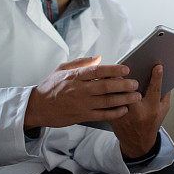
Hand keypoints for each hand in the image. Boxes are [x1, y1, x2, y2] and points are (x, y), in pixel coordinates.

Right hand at [25, 56, 140, 128]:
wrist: (37, 107)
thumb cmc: (50, 86)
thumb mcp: (62, 69)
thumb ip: (81, 62)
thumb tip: (99, 57)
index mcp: (75, 76)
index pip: (97, 71)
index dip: (113, 70)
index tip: (126, 69)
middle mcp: (79, 90)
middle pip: (105, 87)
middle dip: (123, 85)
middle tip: (135, 83)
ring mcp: (81, 104)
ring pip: (106, 102)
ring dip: (123, 99)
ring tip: (135, 96)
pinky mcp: (81, 116)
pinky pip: (101, 115)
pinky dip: (114, 113)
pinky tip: (124, 110)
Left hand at [110, 65, 170, 158]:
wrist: (138, 143)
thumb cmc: (151, 122)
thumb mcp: (163, 110)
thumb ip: (164, 94)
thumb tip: (161, 74)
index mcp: (152, 109)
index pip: (155, 91)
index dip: (157, 78)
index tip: (157, 66)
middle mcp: (137, 113)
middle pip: (130, 93)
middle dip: (125, 80)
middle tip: (122, 68)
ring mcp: (124, 116)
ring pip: (115, 97)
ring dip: (111, 85)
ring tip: (108, 73)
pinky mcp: (112, 118)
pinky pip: (106, 103)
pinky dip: (103, 93)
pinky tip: (101, 83)